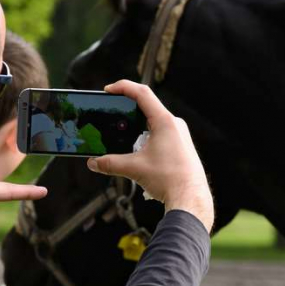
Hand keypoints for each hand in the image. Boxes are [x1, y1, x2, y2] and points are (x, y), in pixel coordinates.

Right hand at [87, 80, 213, 230]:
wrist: (191, 198)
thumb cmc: (169, 179)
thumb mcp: (134, 169)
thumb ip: (110, 163)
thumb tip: (93, 162)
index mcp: (165, 121)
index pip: (142, 94)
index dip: (123, 87)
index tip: (108, 90)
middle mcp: (174, 124)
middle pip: (147, 106)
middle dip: (127, 108)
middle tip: (111, 111)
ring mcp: (179, 134)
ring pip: (154, 121)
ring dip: (136, 124)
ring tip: (122, 134)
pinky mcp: (181, 145)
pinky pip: (161, 132)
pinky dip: (146, 135)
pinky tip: (137, 149)